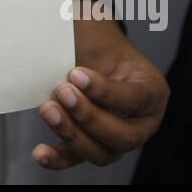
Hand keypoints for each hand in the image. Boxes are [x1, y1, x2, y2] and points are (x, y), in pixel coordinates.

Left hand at [33, 18, 168, 168]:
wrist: (84, 47)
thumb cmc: (95, 38)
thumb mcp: (94, 32)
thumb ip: (82, 38)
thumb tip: (47, 32)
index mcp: (152, 89)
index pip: (137, 99)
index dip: (106, 91)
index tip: (76, 73)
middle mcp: (142, 121)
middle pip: (123, 135)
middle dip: (89, 117)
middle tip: (61, 91)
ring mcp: (118, 138)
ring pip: (102, 152)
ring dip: (72, 135)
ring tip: (47, 110)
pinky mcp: (92, 146)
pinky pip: (78, 159)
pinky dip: (58, 158)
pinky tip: (39, 152)